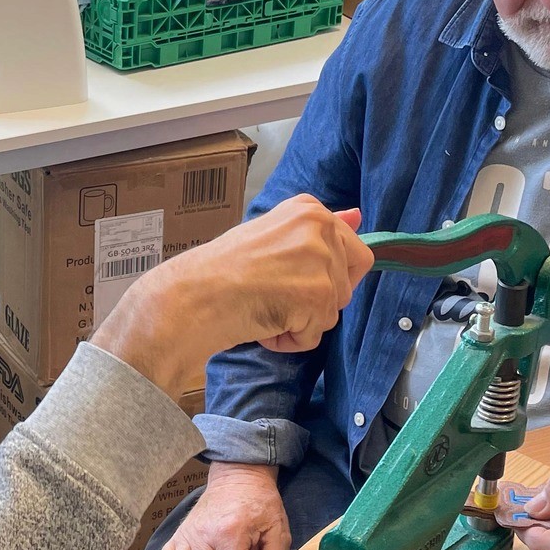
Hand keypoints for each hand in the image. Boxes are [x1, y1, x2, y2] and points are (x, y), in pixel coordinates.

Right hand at [92, 196, 374, 403]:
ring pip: (332, 311)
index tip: (288, 278)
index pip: (350, 248)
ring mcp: (321, 260)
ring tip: (263, 306)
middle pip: (347, 283)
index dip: (323, 275)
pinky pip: (316, 334)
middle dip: (315, 300)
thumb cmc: (220, 270)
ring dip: (299, 321)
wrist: (192, 295)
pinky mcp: (318, 295)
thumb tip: (358, 216)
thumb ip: (318, 230)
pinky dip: (289, 339)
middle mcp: (320, 227)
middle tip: (273, 293)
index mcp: (309, 209)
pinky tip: (263, 323)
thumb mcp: (272, 237)